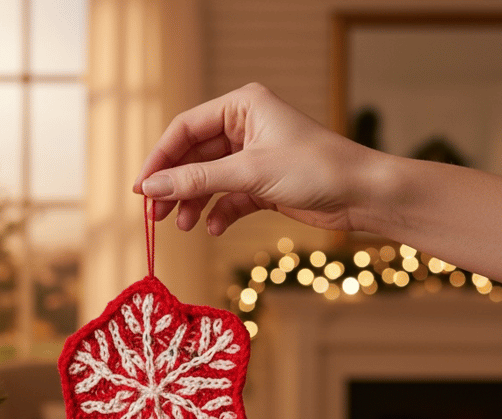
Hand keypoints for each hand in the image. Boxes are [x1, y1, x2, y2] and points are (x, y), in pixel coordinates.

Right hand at [133, 82, 373, 234]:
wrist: (361, 194)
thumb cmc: (315, 169)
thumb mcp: (249, 173)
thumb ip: (197, 180)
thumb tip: (151, 186)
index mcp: (241, 106)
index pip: (185, 129)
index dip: (159, 159)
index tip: (141, 189)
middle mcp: (245, 127)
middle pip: (193, 157)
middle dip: (174, 186)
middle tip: (155, 214)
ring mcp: (253, 157)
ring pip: (208, 180)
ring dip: (193, 203)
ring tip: (184, 226)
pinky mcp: (262, 183)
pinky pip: (228, 198)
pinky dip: (218, 213)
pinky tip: (214, 229)